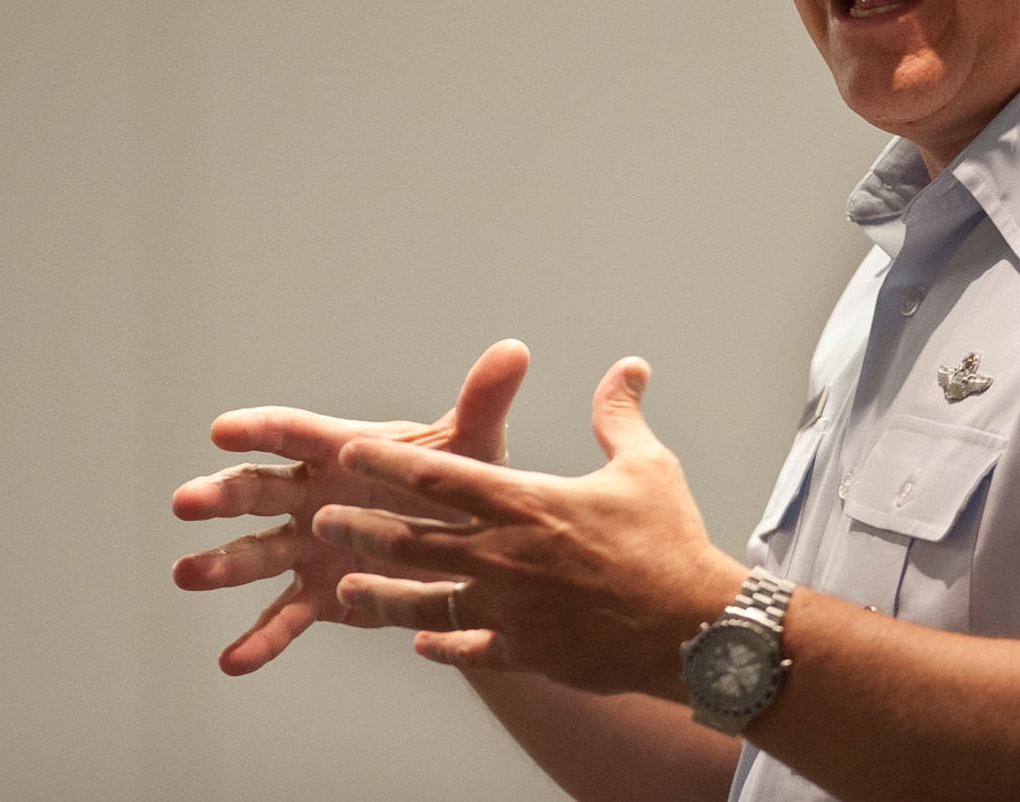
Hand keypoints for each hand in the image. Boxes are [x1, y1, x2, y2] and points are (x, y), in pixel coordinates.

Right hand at [171, 339, 529, 674]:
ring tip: (185, 574)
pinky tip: (233, 662)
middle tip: (186, 502)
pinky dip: (261, 640)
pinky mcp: (319, 593)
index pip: (296, 434)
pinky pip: (285, 616)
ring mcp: (310, 547)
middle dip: (222, 496)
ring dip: (222, 564)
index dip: (260, 430)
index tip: (222, 429)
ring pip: (258, 553)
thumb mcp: (475, 444)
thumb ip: (483, 401)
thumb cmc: (462, 481)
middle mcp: (314, 496)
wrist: (473, 549)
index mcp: (344, 451)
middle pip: (260, 490)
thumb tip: (514, 351)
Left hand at [315, 356, 747, 698]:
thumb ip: (620, 416)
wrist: (695, 631)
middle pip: (412, 541)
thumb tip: (627, 368)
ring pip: (423, 602)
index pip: (439, 476)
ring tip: (345, 590)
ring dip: (380, 595)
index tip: (350, 451)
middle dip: (362, 529)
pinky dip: (441, 645)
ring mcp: (510, 610)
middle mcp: (505, 557)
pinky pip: (468, 648)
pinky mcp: (525, 652)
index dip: (389, 462)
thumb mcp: (648, 466)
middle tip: (324, 522)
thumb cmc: (671, 543)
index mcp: (527, 503)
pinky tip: (419, 643)